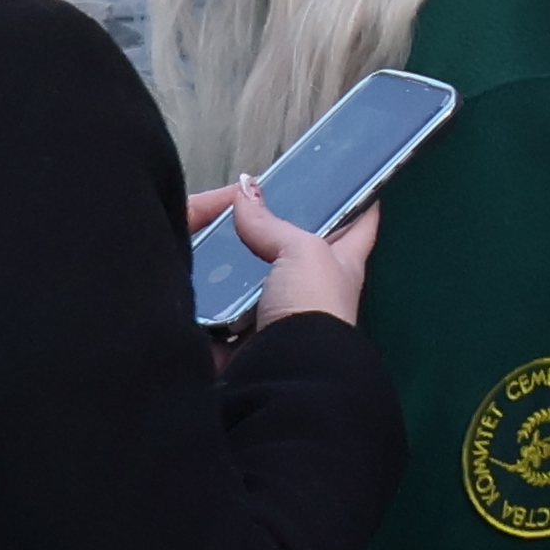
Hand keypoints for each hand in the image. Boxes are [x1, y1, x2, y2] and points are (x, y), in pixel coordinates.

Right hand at [190, 175, 382, 337]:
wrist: (284, 373)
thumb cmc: (312, 305)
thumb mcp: (302, 252)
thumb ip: (272, 223)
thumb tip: (245, 188)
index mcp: (344, 263)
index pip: (361, 223)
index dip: (362, 200)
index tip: (352, 176)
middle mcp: (315, 289)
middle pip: (297, 251)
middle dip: (274, 232)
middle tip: (244, 204)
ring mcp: (278, 316)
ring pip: (254, 280)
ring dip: (231, 267)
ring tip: (201, 236)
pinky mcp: (244, 340)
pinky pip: (219, 314)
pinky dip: (204, 301)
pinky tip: (186, 278)